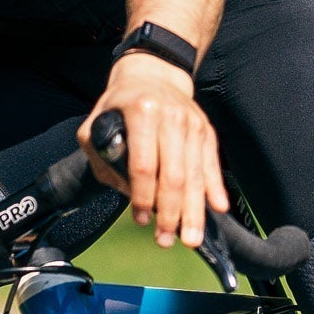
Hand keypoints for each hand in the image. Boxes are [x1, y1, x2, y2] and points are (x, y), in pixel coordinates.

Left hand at [79, 52, 227, 246]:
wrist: (153, 74)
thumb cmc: (120, 105)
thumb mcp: (95, 124)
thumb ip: (101, 157)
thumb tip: (124, 190)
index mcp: (141, 111)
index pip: (144, 164)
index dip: (142, 196)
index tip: (139, 219)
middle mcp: (171, 116)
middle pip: (174, 174)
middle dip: (170, 213)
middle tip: (164, 240)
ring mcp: (192, 123)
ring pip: (195, 174)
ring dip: (193, 211)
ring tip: (190, 239)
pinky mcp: (206, 130)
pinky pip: (211, 164)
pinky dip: (215, 188)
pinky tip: (218, 209)